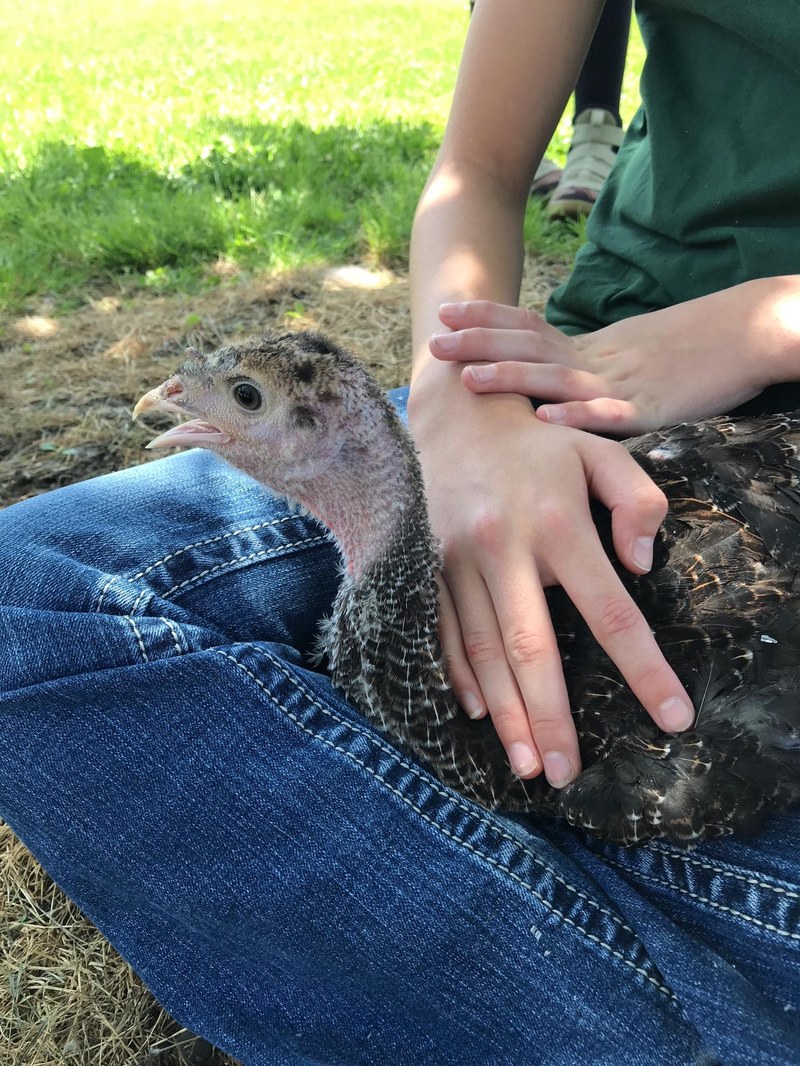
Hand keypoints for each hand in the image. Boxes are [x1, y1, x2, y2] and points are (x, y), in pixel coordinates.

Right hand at [407, 376, 693, 788]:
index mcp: (557, 523)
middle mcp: (503, 548)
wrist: (457, 414)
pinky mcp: (427, 565)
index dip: (643, 669)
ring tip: (528, 764)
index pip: (611, 612)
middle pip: (531, 649)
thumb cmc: (540, 440)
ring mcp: (457, 560)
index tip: (672, 718)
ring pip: (481, 651)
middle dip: (552, 717)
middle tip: (568, 774)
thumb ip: (638, 501)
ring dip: (505, 713)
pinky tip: (478, 715)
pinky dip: (458, 676)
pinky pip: (440, 631)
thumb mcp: (601, 448)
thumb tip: (642, 567)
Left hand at [430, 281, 798, 433]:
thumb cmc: (689, 348)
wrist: (749, 334)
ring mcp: (622, 382)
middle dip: (479, 343)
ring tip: (471, 379)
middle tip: (434, 341)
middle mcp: (597, 358)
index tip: (444, 312)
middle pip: (530, 347)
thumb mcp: (627, 354)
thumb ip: (587, 366)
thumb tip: (546, 381)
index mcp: (590, 345)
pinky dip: (578, 417)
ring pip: (559, 378)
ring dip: (513, 378)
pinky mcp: (652, 409)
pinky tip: (546, 421)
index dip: (486, 318)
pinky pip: (611, 415)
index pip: (529, 326)